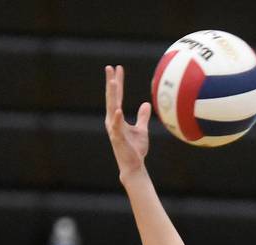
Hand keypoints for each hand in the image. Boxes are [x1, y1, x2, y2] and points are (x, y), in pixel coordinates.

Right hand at [104, 64, 150, 178]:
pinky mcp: (117, 138)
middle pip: (112, 98)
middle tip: (110, 67)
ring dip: (112, 95)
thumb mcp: (142, 130)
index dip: (118, 82)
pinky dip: (117, 118)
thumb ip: (142, 117)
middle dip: (111, 82)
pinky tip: (118, 109)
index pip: (118, 96)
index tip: (117, 68)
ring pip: (112, 108)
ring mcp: (114, 128)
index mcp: (117, 117)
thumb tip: (145, 104)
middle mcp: (112, 120)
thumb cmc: (135, 149)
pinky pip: (117, 126)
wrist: (133, 165)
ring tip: (113, 82)